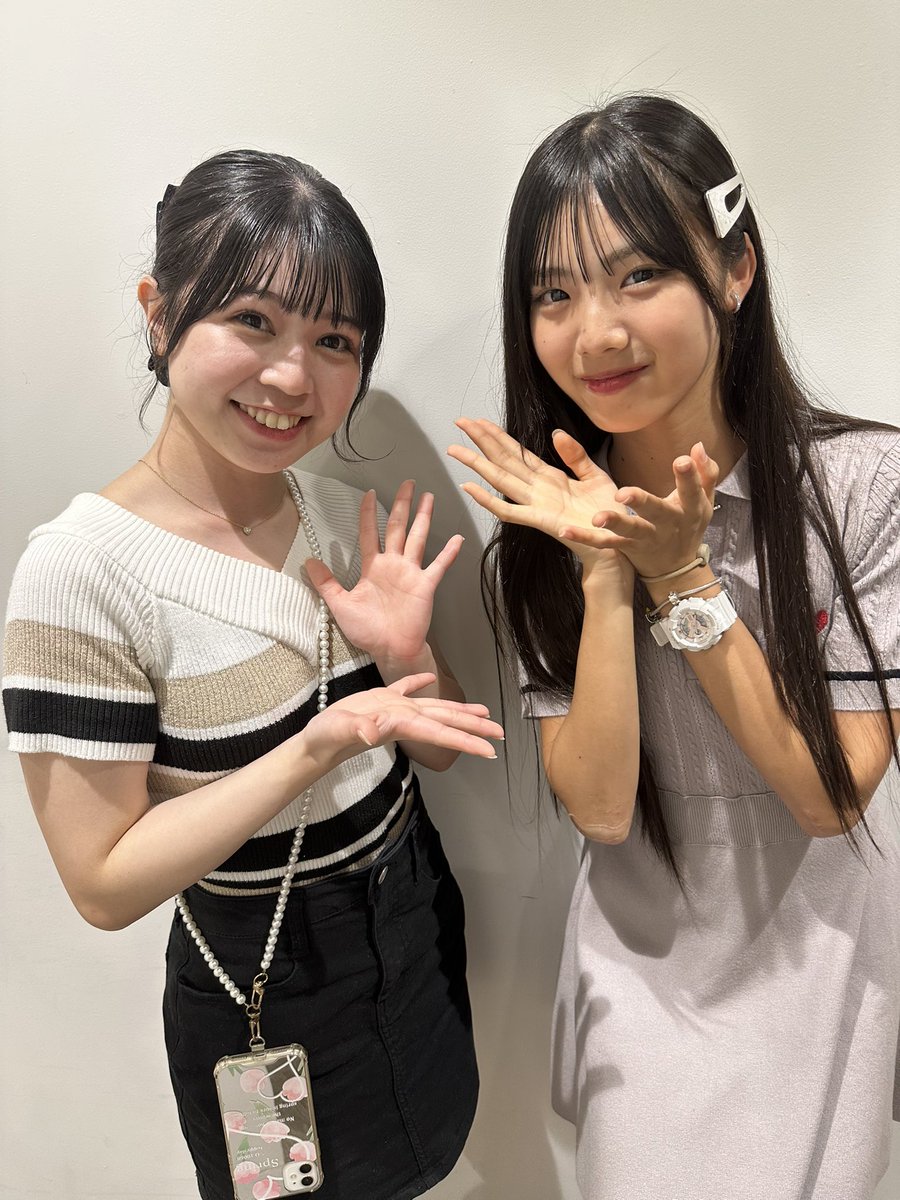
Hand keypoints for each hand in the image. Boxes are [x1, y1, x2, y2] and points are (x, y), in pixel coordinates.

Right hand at [303, 673, 503, 761]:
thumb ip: (356, 729)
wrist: (313, 744)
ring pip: (434, 708)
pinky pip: (405, 689)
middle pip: (446, 722)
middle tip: (501, 735)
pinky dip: (419, 683)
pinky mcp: (379, 700)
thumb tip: (373, 731)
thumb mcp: (339, 730)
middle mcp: (403, 719)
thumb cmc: (325, 739)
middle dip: (474, 729)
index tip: (490, 750)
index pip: (440, 732)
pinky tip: (428, 678)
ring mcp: (393, 710)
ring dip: (458, 710)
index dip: (466, 740)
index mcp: (399, 724)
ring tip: (483, 712)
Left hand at [305, 481, 461, 662]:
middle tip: (407, 483)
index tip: (369, 493)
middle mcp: (393, 565)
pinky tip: (457, 538)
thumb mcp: (339, 605)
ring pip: (417, 538)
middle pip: (397, 527)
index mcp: (373, 567)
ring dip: (423, 518)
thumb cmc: (367, 630)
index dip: (368, 513)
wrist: (390, 650)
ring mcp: (411, 573)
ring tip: (429, 497)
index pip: (370, 533)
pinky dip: (448, 553)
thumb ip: (326, 582)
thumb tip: (307, 562)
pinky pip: (438, 566)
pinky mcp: (425, 585)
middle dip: (401, 504)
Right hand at [447, 417, 628, 575]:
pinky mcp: (540, 520)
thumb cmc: (606, 513)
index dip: (497, 435)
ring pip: (500, 480)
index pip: (517, 451)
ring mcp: (536, 504)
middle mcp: (537, 489)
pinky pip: (509, 511)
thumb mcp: (594, 475)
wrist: (617, 540)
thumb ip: (575, 455)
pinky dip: (488, 500)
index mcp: (549, 477)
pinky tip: (470, 487)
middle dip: (481, 441)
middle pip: (503, 460)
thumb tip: (556, 433)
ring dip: (477, 465)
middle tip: (460, 422)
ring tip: (455, 450)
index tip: (479, 420)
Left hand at [559, 443, 718, 578]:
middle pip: (657, 511)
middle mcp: (668, 524)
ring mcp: (646, 537)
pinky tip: (566, 531)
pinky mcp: (627, 548)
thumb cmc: (689, 524)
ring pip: (630, 530)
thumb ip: (704, 473)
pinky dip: (586, 538)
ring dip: (613, 523)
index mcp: (689, 508)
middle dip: (642, 501)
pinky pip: (604, 543)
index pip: (691, 490)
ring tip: (596, 517)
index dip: (689, 476)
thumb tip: (697, 446)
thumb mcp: (704, 501)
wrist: (677, 568)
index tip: (680, 460)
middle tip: (624, 493)